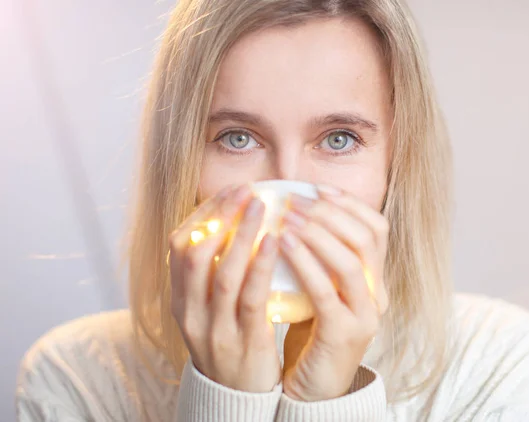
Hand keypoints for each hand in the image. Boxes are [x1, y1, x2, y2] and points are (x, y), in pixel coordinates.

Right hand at [168, 184, 280, 392]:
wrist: (236, 398)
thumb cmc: (230, 343)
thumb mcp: (209, 310)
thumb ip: (212, 275)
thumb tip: (231, 224)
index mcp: (181, 301)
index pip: (180, 248)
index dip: (203, 215)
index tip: (229, 192)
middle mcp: (191, 313)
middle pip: (197, 254)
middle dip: (221, 217)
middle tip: (246, 190)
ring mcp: (215, 329)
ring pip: (223, 272)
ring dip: (242, 234)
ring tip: (261, 205)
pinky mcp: (244, 341)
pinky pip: (251, 297)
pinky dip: (261, 265)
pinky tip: (275, 241)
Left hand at [279, 185, 389, 401]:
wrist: (314, 385)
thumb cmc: (311, 330)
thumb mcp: (320, 287)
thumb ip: (317, 256)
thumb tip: (291, 211)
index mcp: (374, 278)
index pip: (376, 228)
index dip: (349, 204)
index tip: (316, 188)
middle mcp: (378, 294)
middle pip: (367, 239)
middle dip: (330, 213)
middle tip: (295, 200)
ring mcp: (366, 315)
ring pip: (352, 262)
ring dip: (318, 234)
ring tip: (288, 218)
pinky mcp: (345, 334)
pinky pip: (326, 292)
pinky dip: (305, 264)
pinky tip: (283, 245)